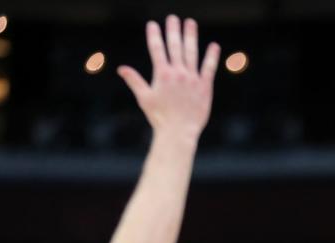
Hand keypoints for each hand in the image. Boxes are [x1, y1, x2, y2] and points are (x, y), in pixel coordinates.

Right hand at [117, 16, 219, 142]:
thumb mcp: (144, 98)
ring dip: (190, 36)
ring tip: (190, 23)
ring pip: (192, 52)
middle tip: (172, 18)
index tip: (153, 24)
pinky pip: (209, 68)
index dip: (154, 35)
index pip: (156, 49)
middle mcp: (178, 73)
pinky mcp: (204, 86)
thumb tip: (121, 69)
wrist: (178, 133)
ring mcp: (192, 78)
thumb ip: (134, 81)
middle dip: (173, 30)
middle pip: (175, 46)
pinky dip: (211, 56)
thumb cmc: (160, 118)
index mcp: (162, 74)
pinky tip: (213, 46)